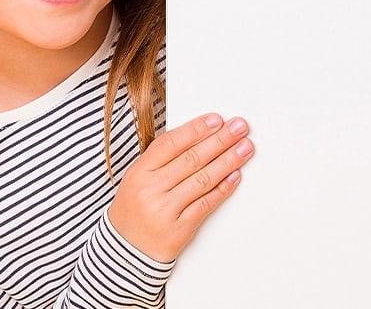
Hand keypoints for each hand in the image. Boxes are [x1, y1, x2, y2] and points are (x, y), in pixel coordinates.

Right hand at [108, 113, 253, 262]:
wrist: (125, 250)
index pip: (170, 144)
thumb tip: (198, 137)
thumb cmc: (134, 209)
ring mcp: (165, 210)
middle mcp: (151, 190)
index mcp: (139, 172)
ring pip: (202, 180)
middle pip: (191, 159)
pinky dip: (222, 189)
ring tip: (244, 148)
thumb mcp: (137, 179)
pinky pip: (206, 204)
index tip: (216, 119)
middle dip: (219, 140)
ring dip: (227, 162)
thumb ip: (162, 160)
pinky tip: (234, 176)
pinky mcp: (180, 229)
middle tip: (239, 128)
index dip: (195, 129)